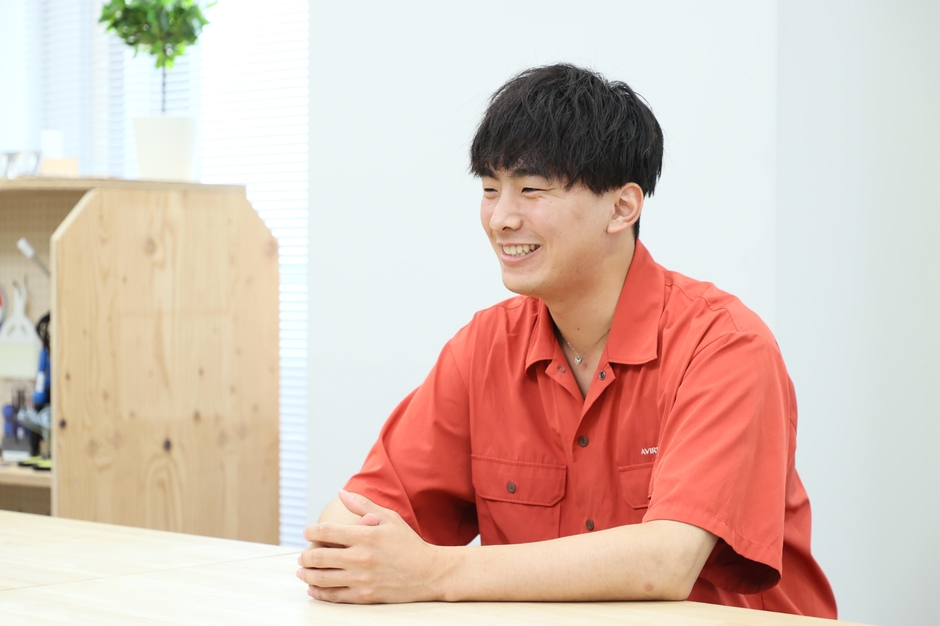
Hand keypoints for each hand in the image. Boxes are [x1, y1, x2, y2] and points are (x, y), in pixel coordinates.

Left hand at [297, 490, 448, 603]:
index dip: (311, 531)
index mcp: (365, 535)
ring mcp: (361, 578)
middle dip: (305, 556)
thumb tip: (341, 492)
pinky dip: (320, 592)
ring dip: (307, 574)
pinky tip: (313, 588)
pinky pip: (335, 596)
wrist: (429, 572)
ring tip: (303, 571)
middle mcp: (361, 557)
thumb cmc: (409, 544)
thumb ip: (363, 505)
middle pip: (319, 557)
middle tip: (302, 556)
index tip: (307, 532)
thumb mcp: (390, 518)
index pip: (327, 531)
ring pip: (322, 578)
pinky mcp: (365, 595)